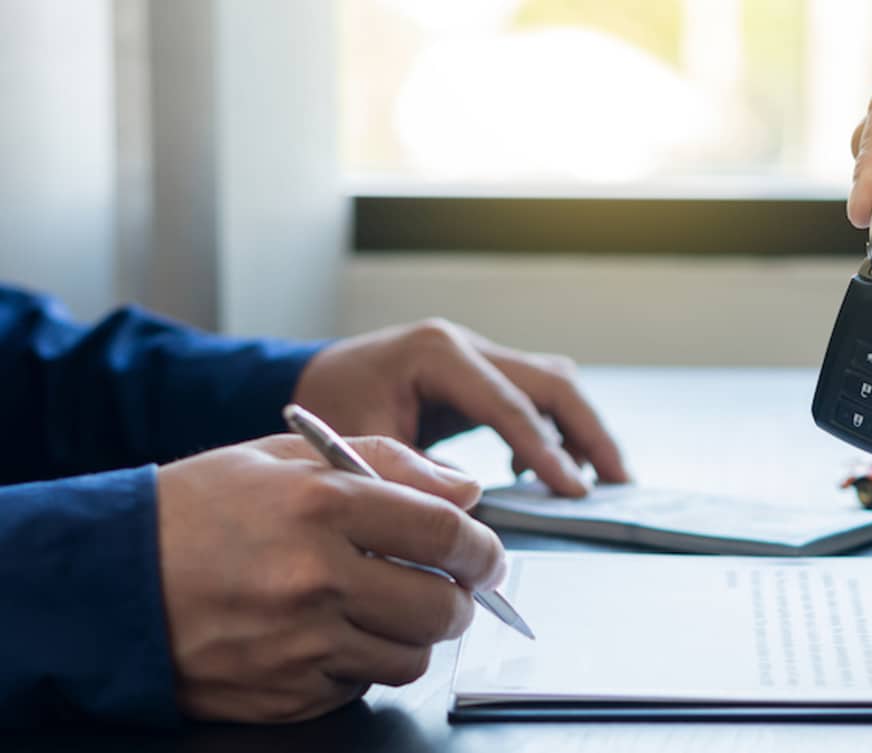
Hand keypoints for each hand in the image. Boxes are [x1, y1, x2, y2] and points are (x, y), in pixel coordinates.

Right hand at [157, 434, 504, 722]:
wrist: (105, 581)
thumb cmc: (196, 512)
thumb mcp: (285, 458)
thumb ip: (387, 462)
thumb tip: (465, 489)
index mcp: (321, 505)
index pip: (445, 531)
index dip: (482, 547)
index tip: (486, 554)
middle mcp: (315, 577)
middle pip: (442, 606)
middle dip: (460, 599)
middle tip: (449, 587)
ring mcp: (299, 642)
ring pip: (410, 656)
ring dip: (415, 636)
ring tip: (386, 609)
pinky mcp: (284, 691)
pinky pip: (360, 686)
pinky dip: (362, 665)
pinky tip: (331, 635)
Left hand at [293, 319, 628, 497]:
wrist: (308, 383)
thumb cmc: (327, 409)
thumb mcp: (359, 442)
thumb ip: (415, 470)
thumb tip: (470, 503)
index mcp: (437, 353)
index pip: (510, 404)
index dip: (547, 451)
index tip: (575, 492)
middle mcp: (467, 345)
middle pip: (552, 382)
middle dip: (589, 433)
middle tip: (618, 482)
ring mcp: (479, 355)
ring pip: (554, 384)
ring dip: (583, 429)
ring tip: (604, 479)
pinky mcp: (483, 375)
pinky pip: (536, 398)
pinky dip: (554, 432)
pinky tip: (544, 475)